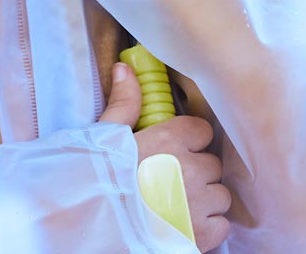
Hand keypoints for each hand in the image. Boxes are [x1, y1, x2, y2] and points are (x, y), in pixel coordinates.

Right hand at [99, 62, 230, 251]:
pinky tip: (184, 227)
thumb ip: (123, 103)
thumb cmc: (91, 182)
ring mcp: (198, 204)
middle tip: (170, 183)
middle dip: (196, 173)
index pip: (202, 131)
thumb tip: (125, 69)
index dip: (189, 141)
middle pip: (211, 165)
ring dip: (204, 201)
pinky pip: (221, 225)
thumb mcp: (102, 137)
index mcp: (168, 140)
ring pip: (220, 195)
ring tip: (177, 207)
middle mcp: (189, 168)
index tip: (174, 152)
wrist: (85, 228)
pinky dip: (207, 228)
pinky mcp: (202, 235)